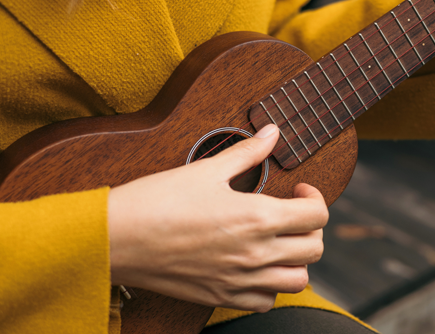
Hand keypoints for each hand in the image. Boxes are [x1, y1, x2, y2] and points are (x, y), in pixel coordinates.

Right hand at [107, 124, 327, 311]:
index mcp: (257, 218)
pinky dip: (271, 287)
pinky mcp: (221, 296)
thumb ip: (247, 152)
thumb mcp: (207, 169)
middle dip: (311, 228)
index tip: (300, 190)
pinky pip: (265, 302)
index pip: (317, 216)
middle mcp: (255, 254)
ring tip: (280, 242)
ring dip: (297, 261)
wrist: (118, 238)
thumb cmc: (158, 200)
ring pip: (297, 282)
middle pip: (314, 250)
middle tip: (292, 214)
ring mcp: (239, 280)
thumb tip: (272, 133)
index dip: (315, 198)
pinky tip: (257, 266)